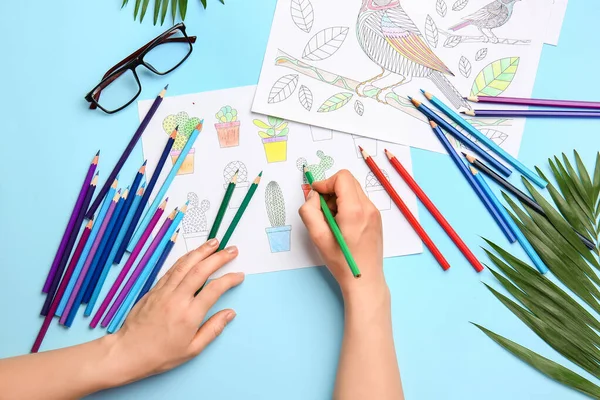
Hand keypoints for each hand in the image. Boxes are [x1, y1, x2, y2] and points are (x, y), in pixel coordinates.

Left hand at [109, 239, 243, 382]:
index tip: (239, 275)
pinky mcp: (154, 290)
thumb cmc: (160, 355)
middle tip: (232, 250)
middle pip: (201, 271)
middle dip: (219, 257)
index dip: (229, 279)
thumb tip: (230, 313)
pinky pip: (172, 270)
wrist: (128, 353)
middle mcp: (177, 299)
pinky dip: (185, 259)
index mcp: (189, 315)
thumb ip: (213, 329)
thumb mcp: (192, 349)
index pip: (214, 290)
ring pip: (185, 265)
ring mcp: (164, 292)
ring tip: (214, 243)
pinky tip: (193, 254)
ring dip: (201, 252)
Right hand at [299, 170, 386, 300]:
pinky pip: (359, 201)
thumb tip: (313, 195)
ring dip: (339, 198)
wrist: (365, 280)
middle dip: (331, 190)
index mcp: (354, 211)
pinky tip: (342, 224)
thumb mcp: (318, 237)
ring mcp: (375, 213)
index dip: (325, 182)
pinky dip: (347, 205)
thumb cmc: (341, 262)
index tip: (316, 196)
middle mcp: (368, 208)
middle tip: (323, 210)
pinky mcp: (376, 218)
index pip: (342, 177)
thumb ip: (310, 211)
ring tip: (332, 220)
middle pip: (348, 181)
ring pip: (353, 191)